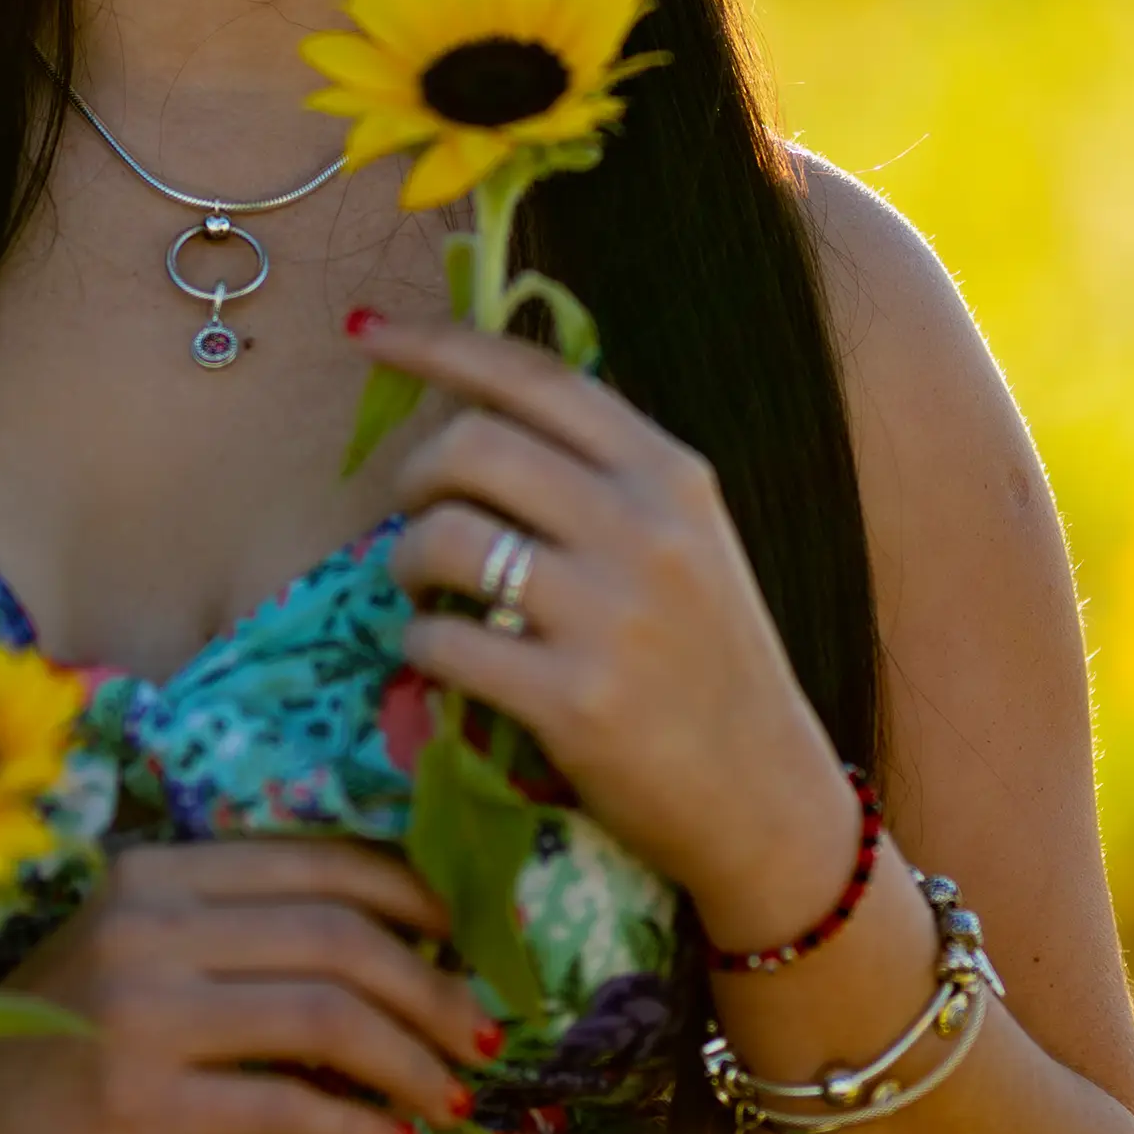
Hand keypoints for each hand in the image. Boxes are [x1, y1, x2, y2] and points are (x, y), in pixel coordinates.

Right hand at [0, 839, 488, 1133]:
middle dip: (433, 986)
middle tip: (482, 1035)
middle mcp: (149, 925)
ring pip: (326, 1014)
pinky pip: (282, 1106)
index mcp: (154, 874)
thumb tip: (376, 960)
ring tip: (452, 1097)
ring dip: (410, 1058)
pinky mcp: (137, 1105)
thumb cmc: (34, 1052)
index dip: (413, 897)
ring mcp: (141, 1013)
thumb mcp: (124, 961)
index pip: (317, 861)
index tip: (465, 942)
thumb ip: (224, 942)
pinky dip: (352, 1126)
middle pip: (339, 934)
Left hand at [357, 311, 869, 949]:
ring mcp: (612, 614)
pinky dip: (420, 646)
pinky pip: (442, 641)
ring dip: (406, 563)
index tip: (368, 335)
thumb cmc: (708, 664)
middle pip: (472, 446)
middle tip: (413, 516)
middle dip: (414, 476)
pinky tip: (443, 660)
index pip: (536, 376)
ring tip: (426, 592)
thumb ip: (603, 475)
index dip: (439, 344)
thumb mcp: (686, 541)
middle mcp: (646, 528)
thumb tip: (476, 410)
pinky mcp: (575, 700)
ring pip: (446, 539)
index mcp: (671, 473)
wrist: (765, 798)